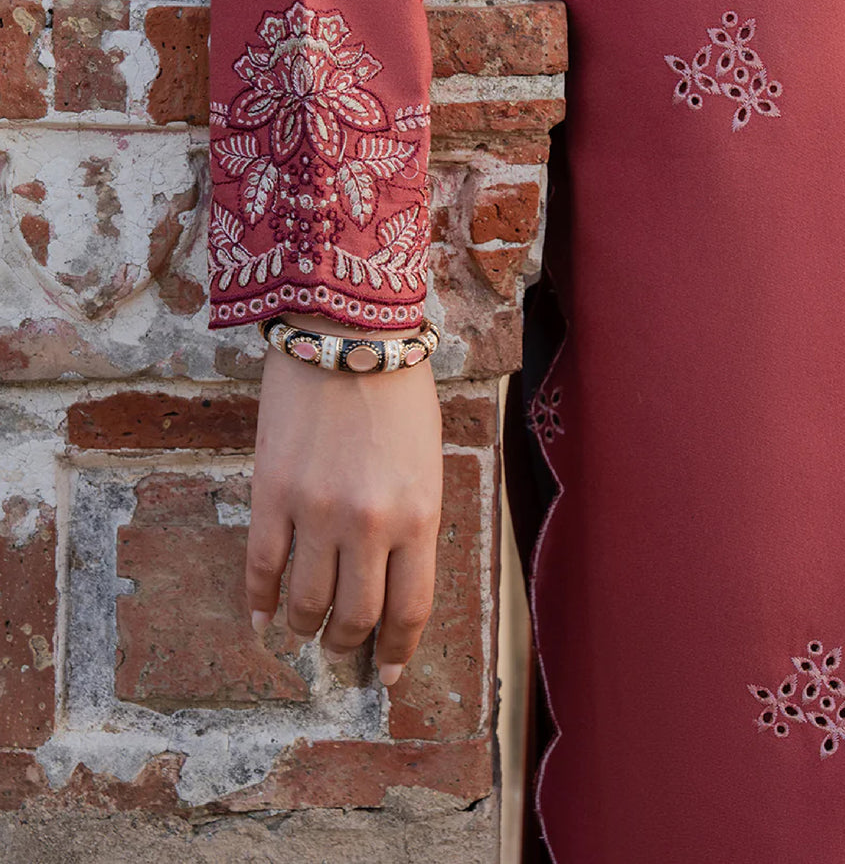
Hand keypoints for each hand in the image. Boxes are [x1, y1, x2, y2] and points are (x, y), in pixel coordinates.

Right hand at [246, 318, 442, 685]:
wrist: (345, 332)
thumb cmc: (397, 391)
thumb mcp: (426, 460)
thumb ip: (412, 519)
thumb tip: (393, 578)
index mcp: (418, 514)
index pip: (409, 609)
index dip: (396, 649)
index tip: (386, 671)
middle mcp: (369, 523)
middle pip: (355, 616)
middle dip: (348, 642)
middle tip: (341, 649)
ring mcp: (316, 511)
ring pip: (305, 601)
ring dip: (304, 626)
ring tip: (304, 629)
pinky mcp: (272, 494)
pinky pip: (261, 567)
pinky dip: (259, 602)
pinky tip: (261, 617)